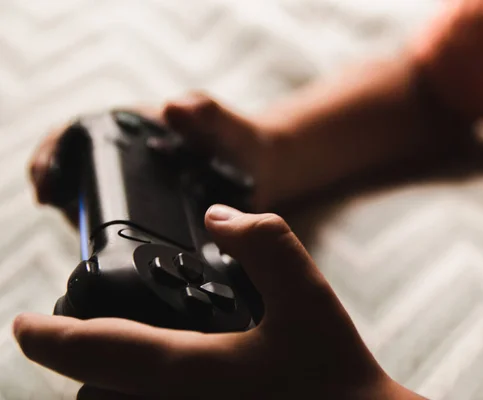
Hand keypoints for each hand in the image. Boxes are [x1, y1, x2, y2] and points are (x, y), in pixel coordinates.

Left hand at [13, 205, 420, 399]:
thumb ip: (264, 243)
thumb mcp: (307, 294)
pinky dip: (142, 395)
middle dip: (84, 364)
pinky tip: (178, 376)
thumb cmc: (336, 375)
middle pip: (96, 395)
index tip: (21, 326)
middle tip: (87, 332)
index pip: (98, 351)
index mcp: (191, 372)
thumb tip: (221, 216)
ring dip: (111, 385)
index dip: (51, 338)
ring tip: (129, 352)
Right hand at [28, 93, 286, 216]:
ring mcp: (139, 185)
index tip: (47, 177)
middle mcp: (132, 154)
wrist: (265, 171)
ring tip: (85, 234)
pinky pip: (119, 222)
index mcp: (139, 124)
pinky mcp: (152, 213)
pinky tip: (110, 248)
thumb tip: (174, 107)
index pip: (79, 130)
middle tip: (63, 212)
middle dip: (60, 188)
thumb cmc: (243, 140)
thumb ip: (207, 114)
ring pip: (93, 198)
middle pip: (76, 168)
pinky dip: (107, 233)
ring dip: (80, 215)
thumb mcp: (227, 124)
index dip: (54, 151)